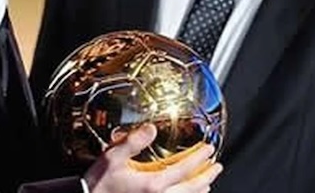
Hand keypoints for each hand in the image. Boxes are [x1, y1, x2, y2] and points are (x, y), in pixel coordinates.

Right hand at [83, 124, 222, 192]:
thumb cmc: (98, 185)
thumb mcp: (112, 157)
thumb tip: (151, 128)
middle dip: (207, 176)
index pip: (185, 169)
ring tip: (206, 185)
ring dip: (199, 191)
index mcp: (153, 184)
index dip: (199, 158)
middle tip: (216, 167)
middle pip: (192, 189)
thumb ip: (133, 141)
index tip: (209, 150)